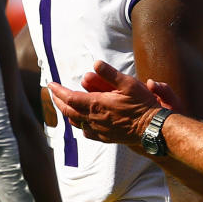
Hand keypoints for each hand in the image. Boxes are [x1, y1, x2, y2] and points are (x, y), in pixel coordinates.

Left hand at [47, 61, 166, 145]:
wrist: (152, 129)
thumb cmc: (142, 104)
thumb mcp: (128, 83)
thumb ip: (110, 73)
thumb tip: (95, 63)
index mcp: (96, 104)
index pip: (69, 98)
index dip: (58, 91)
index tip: (50, 84)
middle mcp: (94, 119)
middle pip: (68, 111)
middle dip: (58, 101)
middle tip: (53, 94)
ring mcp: (99, 130)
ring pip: (76, 122)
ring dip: (68, 113)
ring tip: (65, 106)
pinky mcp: (106, 137)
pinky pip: (87, 131)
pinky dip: (80, 124)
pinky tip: (82, 121)